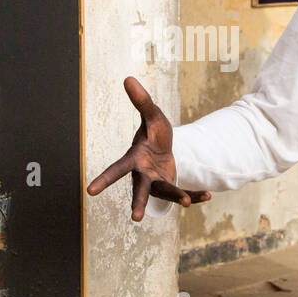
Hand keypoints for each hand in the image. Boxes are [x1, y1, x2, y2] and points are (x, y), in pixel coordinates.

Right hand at [86, 76, 210, 221]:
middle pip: (140, 189)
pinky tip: (207, 195)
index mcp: (134, 159)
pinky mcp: (171, 188)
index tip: (90, 191)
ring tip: (186, 202)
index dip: (104, 179)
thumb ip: (142, 101)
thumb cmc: (154, 133)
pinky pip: (183, 193)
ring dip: (175, 196)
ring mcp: (157, 184)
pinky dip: (194, 196)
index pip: (117, 169)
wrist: (166, 148)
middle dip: (138, 202)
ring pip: (165, 192)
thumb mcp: (153, 116)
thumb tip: (128, 78)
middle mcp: (143, 175)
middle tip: (135, 218)